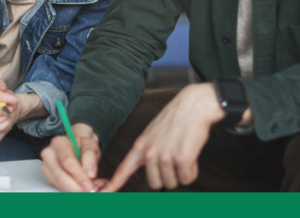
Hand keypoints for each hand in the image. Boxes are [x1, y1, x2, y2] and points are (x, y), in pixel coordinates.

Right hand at [40, 123, 104, 191]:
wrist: (76, 147)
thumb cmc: (82, 146)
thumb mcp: (91, 145)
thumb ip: (90, 156)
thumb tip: (89, 173)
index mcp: (58, 143)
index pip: (67, 162)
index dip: (79, 175)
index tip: (90, 185)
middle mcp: (49, 154)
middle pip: (61, 176)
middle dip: (77, 187)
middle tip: (90, 192)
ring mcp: (47, 167)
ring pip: (59, 185)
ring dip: (75, 191)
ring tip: (88, 189)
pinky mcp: (49, 177)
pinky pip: (59, 188)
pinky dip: (71, 191)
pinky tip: (80, 188)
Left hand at [103, 83, 224, 191]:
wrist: (193, 107)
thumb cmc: (175, 119)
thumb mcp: (153, 133)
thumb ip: (148, 150)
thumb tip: (150, 168)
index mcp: (140, 145)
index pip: (124, 168)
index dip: (115, 182)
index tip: (106, 191)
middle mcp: (150, 152)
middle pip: (155, 183)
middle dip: (167, 178)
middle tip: (174, 164)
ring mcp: (165, 156)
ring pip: (172, 183)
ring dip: (181, 173)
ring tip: (183, 155)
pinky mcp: (181, 159)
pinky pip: (187, 178)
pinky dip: (192, 171)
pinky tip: (191, 157)